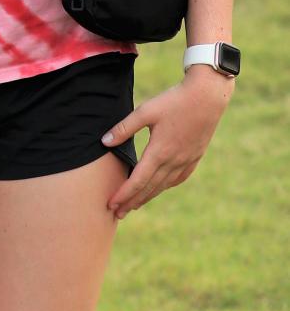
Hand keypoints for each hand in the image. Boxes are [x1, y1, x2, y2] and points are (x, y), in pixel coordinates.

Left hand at [102, 67, 232, 218]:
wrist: (207, 97)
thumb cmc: (173, 101)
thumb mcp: (145, 111)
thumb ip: (124, 128)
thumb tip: (104, 141)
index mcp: (159, 151)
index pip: (138, 180)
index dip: (123, 194)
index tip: (111, 204)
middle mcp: (174, 161)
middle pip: (149, 188)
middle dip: (132, 201)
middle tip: (117, 213)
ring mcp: (186, 161)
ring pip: (163, 185)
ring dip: (147, 197)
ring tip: (134, 206)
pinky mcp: (194, 157)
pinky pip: (177, 179)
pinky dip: (165, 187)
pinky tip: (159, 189)